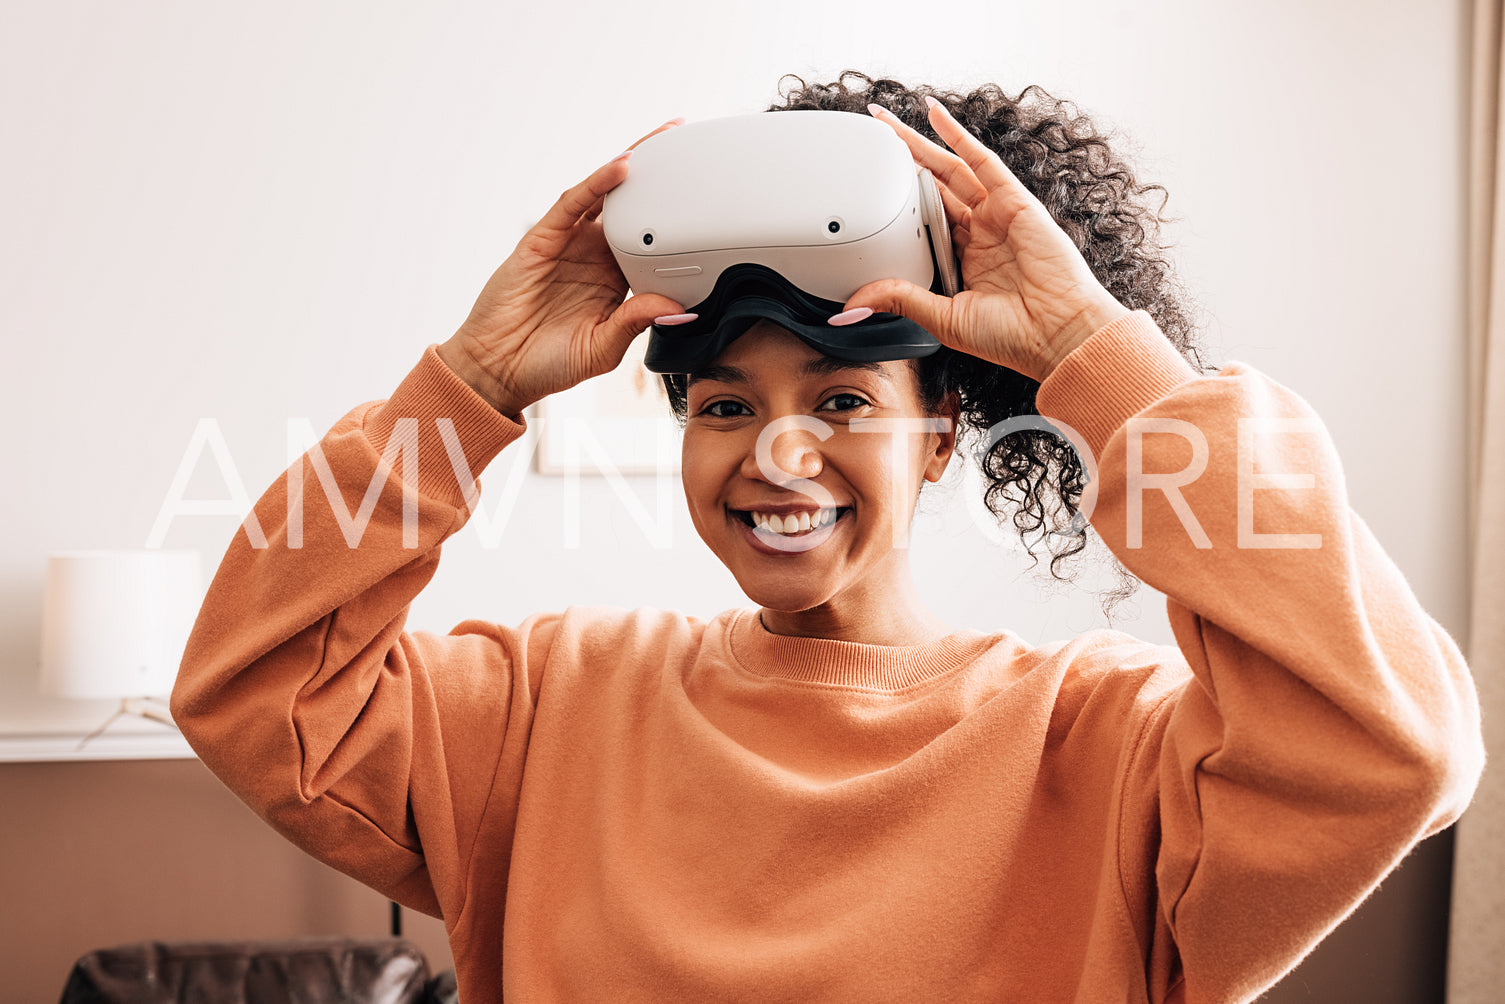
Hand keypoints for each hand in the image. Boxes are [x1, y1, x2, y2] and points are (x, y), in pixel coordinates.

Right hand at [438, 120, 689, 416]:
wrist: (500, 370)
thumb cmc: (550, 362)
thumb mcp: (604, 347)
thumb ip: (636, 322)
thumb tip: (677, 306)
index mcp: (614, 278)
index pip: (652, 238)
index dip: (676, 216)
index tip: (707, 197)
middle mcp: (594, 255)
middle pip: (631, 204)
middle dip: (658, 173)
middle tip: (688, 140)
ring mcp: (568, 244)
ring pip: (604, 195)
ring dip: (632, 165)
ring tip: (663, 139)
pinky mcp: (542, 239)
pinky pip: (574, 205)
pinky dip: (598, 184)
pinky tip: (621, 168)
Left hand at [841, 99, 1129, 382]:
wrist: (1056, 334)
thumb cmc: (1011, 336)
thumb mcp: (942, 319)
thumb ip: (899, 301)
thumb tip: (850, 306)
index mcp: (961, 260)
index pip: (920, 221)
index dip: (895, 201)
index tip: (866, 187)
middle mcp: (977, 233)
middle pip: (930, 186)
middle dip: (900, 160)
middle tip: (871, 134)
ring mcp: (995, 214)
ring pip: (948, 168)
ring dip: (917, 141)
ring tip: (885, 121)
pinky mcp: (1014, 202)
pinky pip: (981, 160)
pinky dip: (957, 135)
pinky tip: (933, 113)